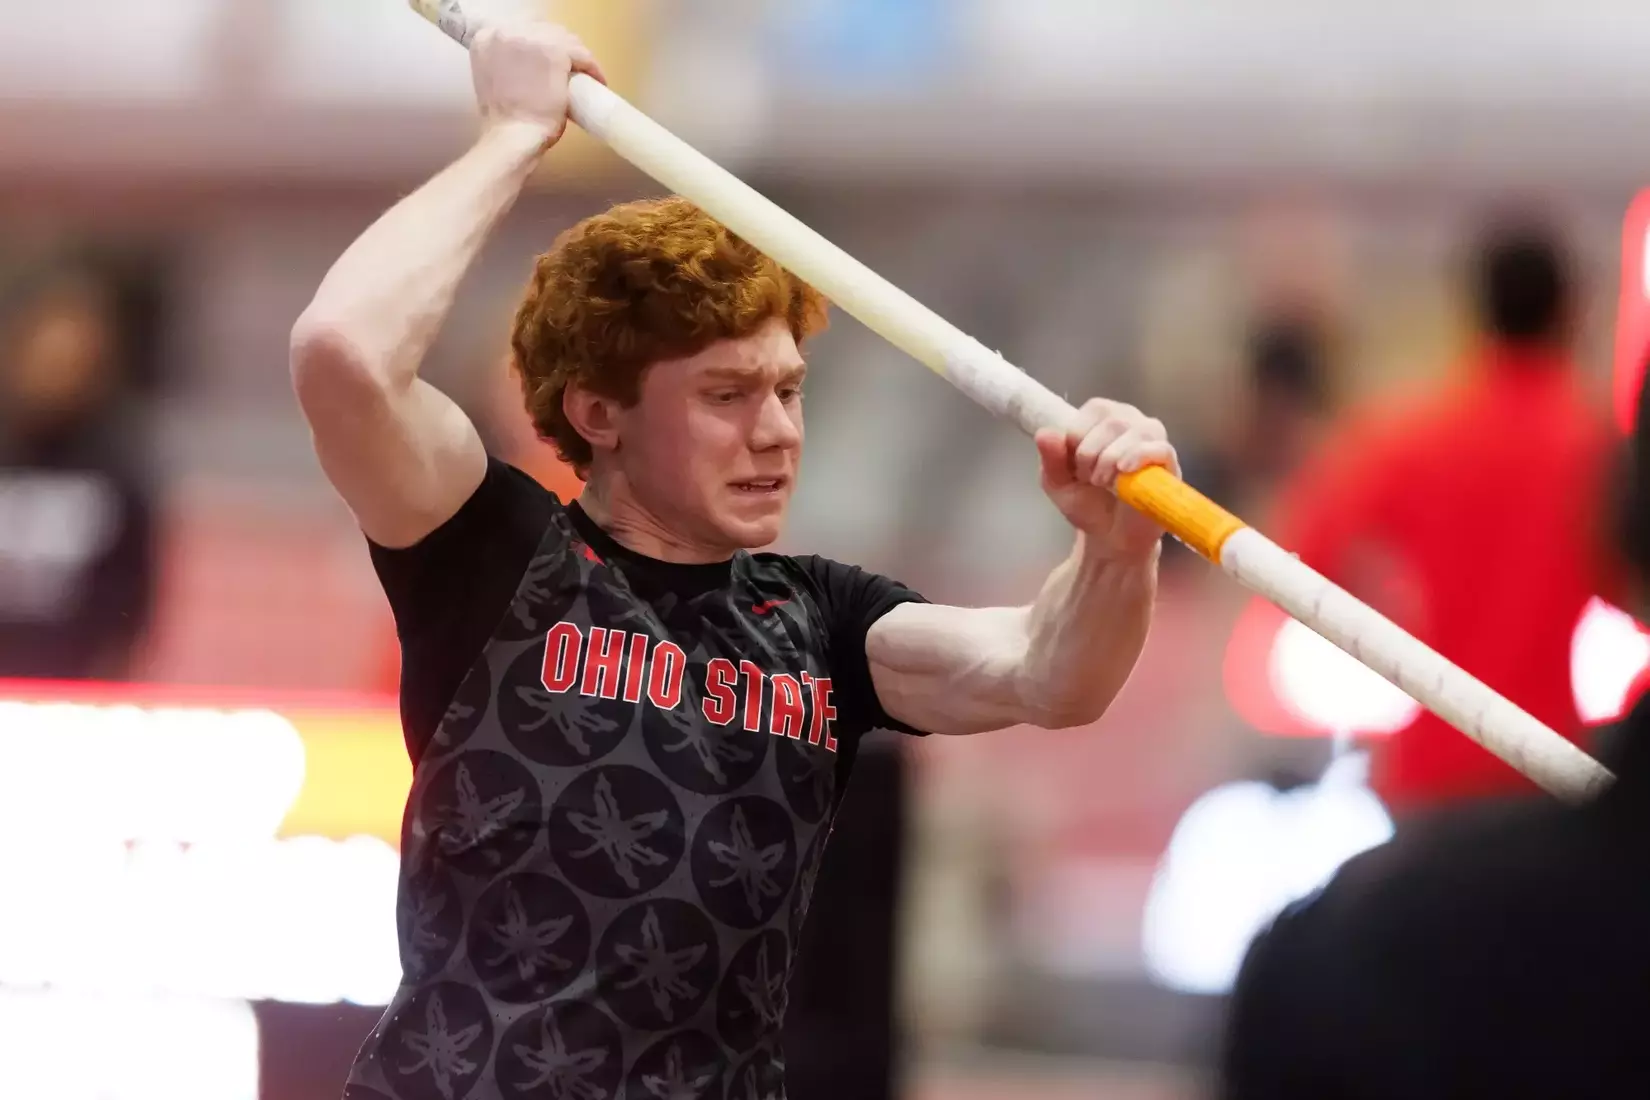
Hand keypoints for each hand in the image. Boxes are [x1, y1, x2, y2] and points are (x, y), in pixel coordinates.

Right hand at [470, 21, 606, 149]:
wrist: (511, 137)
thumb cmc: (504, 121)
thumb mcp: (494, 80)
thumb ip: (507, 64)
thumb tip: (530, 64)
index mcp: (486, 37)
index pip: (523, 31)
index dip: (540, 45)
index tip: (550, 60)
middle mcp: (505, 31)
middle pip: (544, 30)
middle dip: (560, 47)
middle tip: (571, 68)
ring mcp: (530, 39)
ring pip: (565, 39)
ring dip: (576, 56)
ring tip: (584, 75)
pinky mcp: (555, 52)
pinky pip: (581, 54)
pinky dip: (591, 67)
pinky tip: (596, 79)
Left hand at [1034, 398, 1179, 559]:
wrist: (1109, 538)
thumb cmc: (1086, 503)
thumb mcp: (1057, 483)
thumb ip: (1050, 458)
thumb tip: (1045, 433)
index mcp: (1105, 419)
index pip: (1096, 408)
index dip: (1079, 435)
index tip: (1073, 465)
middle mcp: (1132, 422)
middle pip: (1114, 420)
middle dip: (1092, 452)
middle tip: (1088, 479)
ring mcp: (1153, 442)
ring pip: (1137, 431)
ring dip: (1112, 459)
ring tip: (1103, 483)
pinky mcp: (1169, 466)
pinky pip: (1160, 449)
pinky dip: (1139, 458)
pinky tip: (1124, 472)